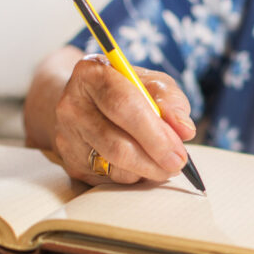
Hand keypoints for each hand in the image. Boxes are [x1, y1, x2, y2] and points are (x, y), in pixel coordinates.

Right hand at [52, 54, 196, 185]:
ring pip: (116, 167)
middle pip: (117, 144)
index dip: (155, 133)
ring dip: (148, 171)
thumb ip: (172, 102)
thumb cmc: (127, 90)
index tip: (180, 151)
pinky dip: (136, 176)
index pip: (123, 105)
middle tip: (178, 164)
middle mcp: (72, 106)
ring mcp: (68, 138)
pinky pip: (111, 180)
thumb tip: (185, 130)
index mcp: (91, 74)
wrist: (88, 102)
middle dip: (154, 159)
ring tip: (163, 162)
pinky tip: (144, 164)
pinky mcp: (72, 164)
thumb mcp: (152, 84)